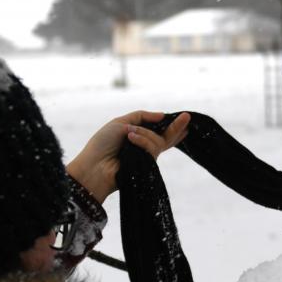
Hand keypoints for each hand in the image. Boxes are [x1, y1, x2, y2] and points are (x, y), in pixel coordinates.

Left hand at [67, 111, 190, 203]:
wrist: (94, 166)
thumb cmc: (102, 144)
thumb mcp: (120, 122)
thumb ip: (142, 117)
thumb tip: (163, 115)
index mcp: (136, 137)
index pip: (158, 133)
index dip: (172, 128)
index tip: (185, 121)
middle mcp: (143, 148)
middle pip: (166, 138)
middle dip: (177, 127)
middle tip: (187, 117)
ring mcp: (146, 158)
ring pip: (157, 141)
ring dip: (144, 134)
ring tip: (128, 135)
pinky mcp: (148, 166)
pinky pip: (152, 148)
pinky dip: (142, 140)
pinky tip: (130, 139)